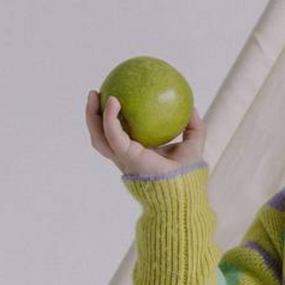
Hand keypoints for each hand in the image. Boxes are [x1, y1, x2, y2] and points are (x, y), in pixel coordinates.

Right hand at [86, 90, 205, 177]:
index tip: (111, 98)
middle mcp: (126, 157)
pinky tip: (114, 102)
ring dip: (92, 116)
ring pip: (99, 137)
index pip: (117, 136)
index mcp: (137, 153)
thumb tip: (192, 107)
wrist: (184, 190)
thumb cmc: (188, 172)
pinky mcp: (126, 157)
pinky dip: (109, 119)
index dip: (110, 119)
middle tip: (96, 94)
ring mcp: (124, 158)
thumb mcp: (193, 143)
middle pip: (101, 136)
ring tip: (94, 95)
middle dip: (94, 116)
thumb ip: (193, 126)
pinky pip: (113, 135)